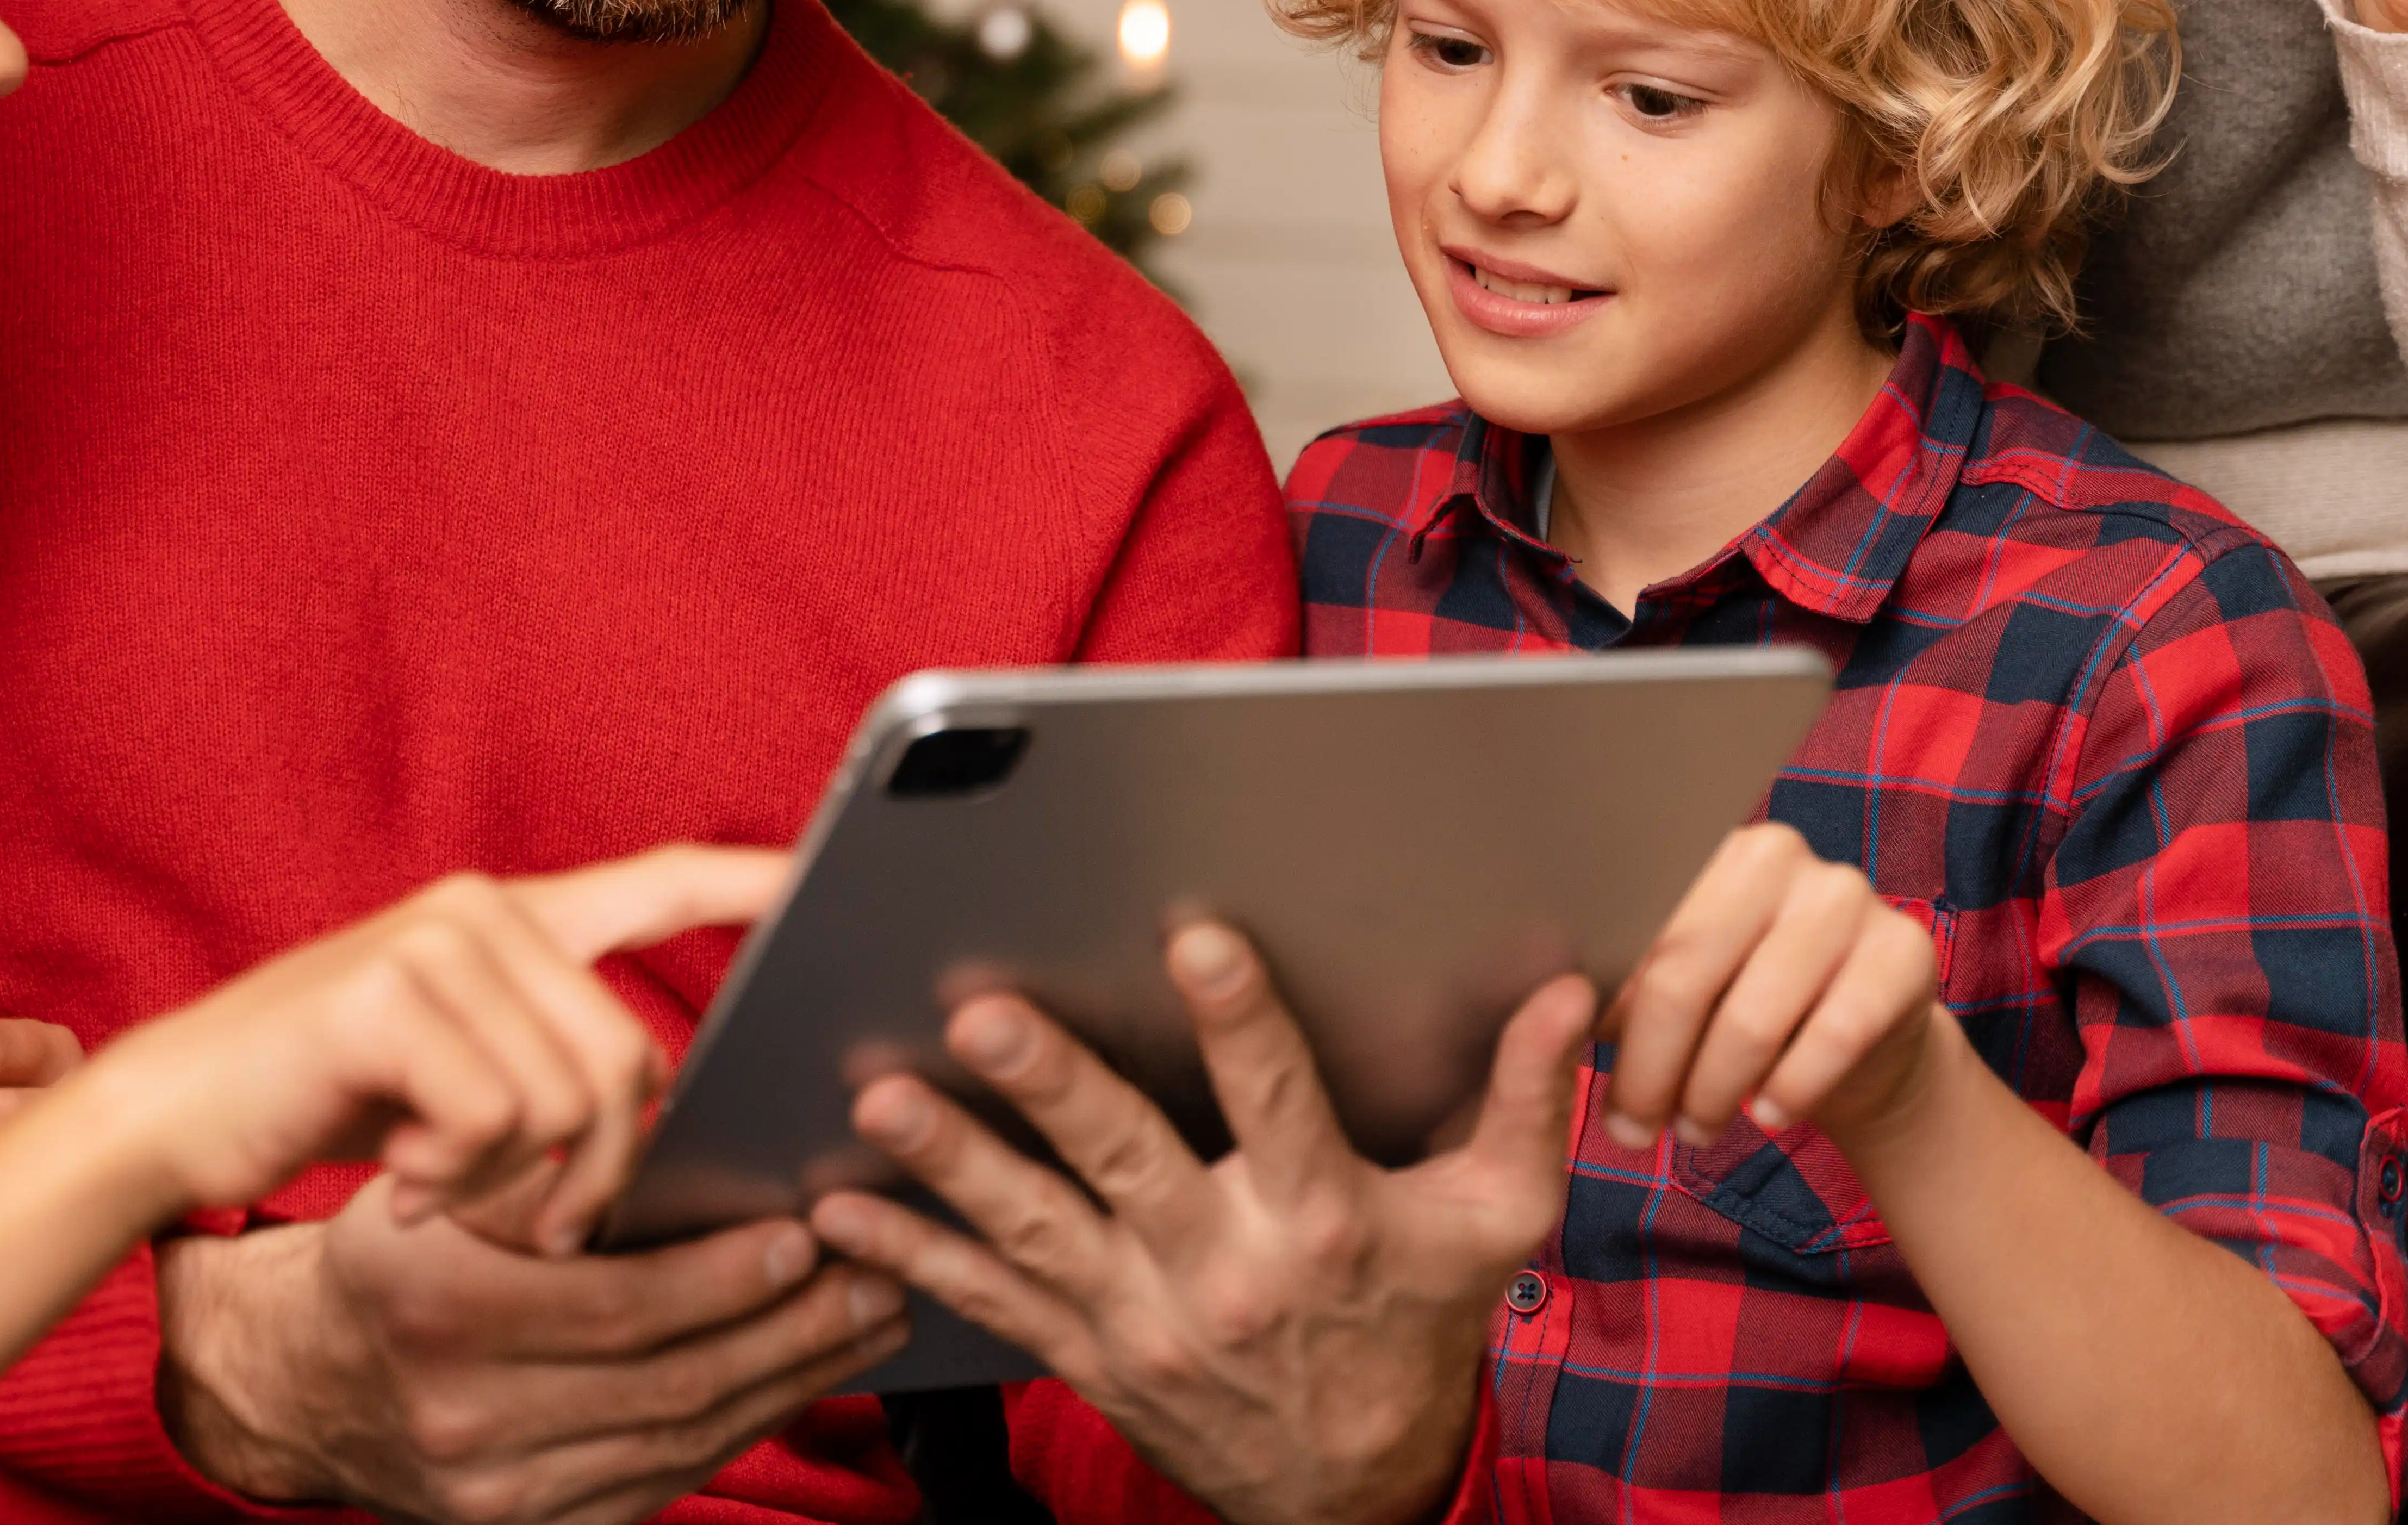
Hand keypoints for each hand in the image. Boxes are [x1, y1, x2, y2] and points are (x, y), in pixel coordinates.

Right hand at [103, 845, 790, 1244]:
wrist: (177, 1113)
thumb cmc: (331, 1099)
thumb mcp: (466, 1071)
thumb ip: (557, 1060)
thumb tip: (664, 1111)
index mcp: (520, 921)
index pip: (663, 881)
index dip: (754, 883)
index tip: (835, 879)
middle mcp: (487, 910)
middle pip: (631, 1058)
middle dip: (605, 1170)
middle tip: (541, 1226)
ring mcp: (436, 940)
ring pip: (570, 1096)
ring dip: (521, 1184)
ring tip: (449, 1192)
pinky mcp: (387, 992)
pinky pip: (495, 1116)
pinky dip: (455, 1174)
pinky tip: (401, 1175)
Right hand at [155, 1207, 907, 1517]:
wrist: (299, 1381)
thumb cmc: (391, 1257)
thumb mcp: (434, 1190)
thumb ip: (543, 1169)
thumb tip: (682, 1146)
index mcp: (441, 1314)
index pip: (618, 1308)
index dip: (723, 1279)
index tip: (806, 1236)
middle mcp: (466, 1418)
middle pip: (667, 1386)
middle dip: (789, 1334)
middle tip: (877, 1277)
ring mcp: (497, 1494)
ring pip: (678, 1444)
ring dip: (787, 1384)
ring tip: (866, 1321)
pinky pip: (660, 1486)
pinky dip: (740, 1431)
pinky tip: (796, 1380)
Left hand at [806, 922, 1593, 1524]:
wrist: (1358, 1491)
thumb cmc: (1423, 1325)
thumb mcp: (1494, 1220)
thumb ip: (1525, 1101)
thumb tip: (1567, 991)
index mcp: (1325, 1219)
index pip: (1280, 1102)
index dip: (1242, 1019)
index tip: (1198, 938)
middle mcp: (1225, 1269)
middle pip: (1127, 1162)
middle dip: (1052, 1087)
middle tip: (983, 1015)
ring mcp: (1146, 1319)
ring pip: (1035, 1230)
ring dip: (952, 1166)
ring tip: (879, 1100)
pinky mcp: (1090, 1356)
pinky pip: (988, 1303)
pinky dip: (911, 1258)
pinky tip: (840, 1213)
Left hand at [1597, 824, 1945, 1155]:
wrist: (1865, 1042)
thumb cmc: (1744, 1010)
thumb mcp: (1682, 992)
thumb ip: (1626, 986)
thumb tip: (1546, 1009)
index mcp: (1702, 848)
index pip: (1634, 926)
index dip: (1605, 1005)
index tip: (1583, 1065)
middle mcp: (1775, 852)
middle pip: (1684, 970)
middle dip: (1650, 1065)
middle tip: (1632, 1129)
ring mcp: (1845, 895)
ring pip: (1753, 1015)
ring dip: (1712, 1092)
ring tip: (1695, 1131)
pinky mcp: (1903, 951)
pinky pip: (1833, 1035)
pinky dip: (1790, 1089)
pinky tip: (1769, 1117)